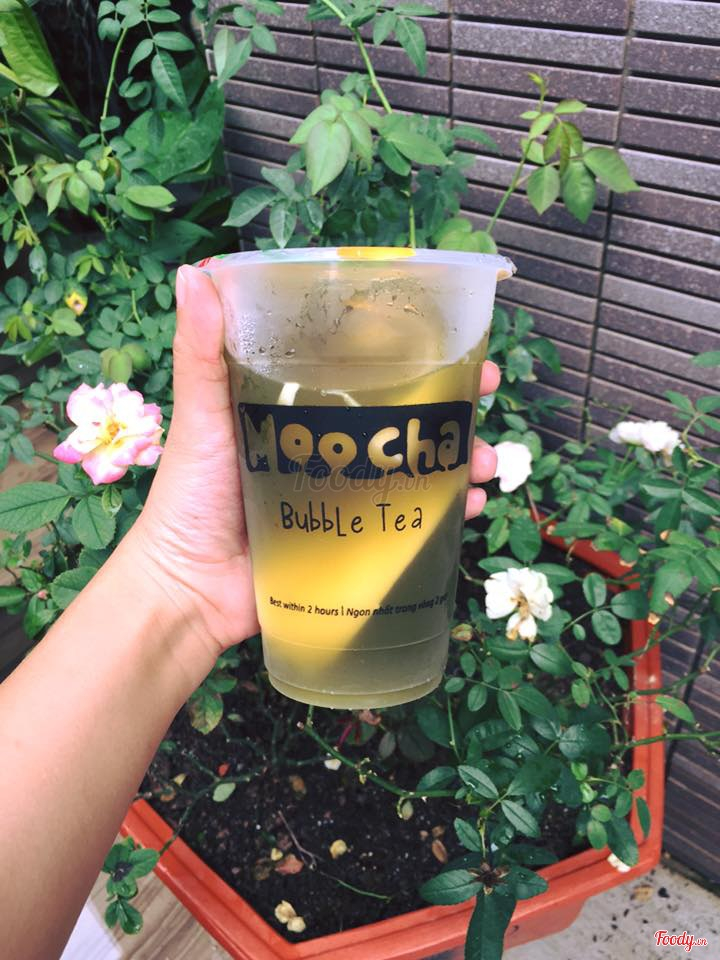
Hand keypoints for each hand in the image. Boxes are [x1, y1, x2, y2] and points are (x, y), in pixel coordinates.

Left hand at [133, 265, 498, 656]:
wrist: (190, 591)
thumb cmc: (189, 498)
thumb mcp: (199, 417)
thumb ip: (200, 352)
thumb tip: (193, 272)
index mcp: (299, 409)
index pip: (364, 368)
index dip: (409, 349)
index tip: (448, 334)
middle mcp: (331, 447)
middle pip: (404, 415)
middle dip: (452, 402)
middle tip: (485, 391)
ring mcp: (348, 495)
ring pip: (420, 467)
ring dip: (464, 458)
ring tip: (488, 461)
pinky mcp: (357, 540)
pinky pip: (414, 521)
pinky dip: (450, 512)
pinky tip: (474, 504)